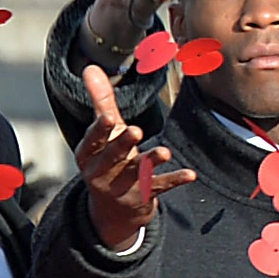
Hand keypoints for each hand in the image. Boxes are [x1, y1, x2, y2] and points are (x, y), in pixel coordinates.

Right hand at [74, 63, 188, 252]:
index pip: (92, 140)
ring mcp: (123, 186)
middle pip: (113, 156)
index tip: (109, 117)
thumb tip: (91, 67)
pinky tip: (190, 174)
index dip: (100, 130)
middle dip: (123, 144)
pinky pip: (159, 187)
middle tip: (136, 131)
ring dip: (151, 161)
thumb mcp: (103, 134)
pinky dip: (174, 180)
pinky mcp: (143, 196)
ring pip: (137, 172)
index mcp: (88, 154)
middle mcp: (102, 172)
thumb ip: (100, 101)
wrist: (113, 210)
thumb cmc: (108, 160)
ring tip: (165, 152)